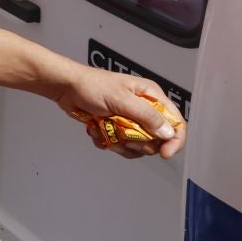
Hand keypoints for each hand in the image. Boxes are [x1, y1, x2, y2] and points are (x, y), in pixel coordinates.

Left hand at [51, 66, 185, 159]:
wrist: (66, 88)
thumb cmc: (92, 86)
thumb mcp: (121, 99)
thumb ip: (146, 116)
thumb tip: (168, 133)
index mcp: (151, 96)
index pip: (176, 122)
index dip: (175, 140)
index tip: (164, 154)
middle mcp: (144, 109)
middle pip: (157, 139)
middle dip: (140, 143)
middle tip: (124, 135)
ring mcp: (131, 120)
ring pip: (139, 146)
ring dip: (121, 144)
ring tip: (107, 130)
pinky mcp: (117, 129)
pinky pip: (121, 146)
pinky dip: (109, 142)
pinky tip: (97, 130)